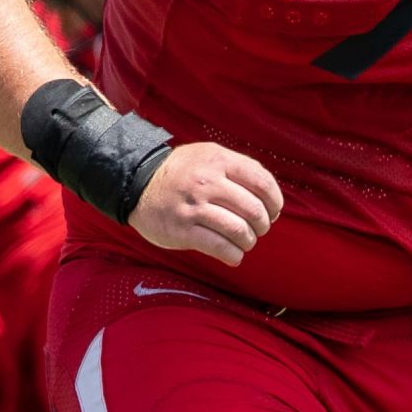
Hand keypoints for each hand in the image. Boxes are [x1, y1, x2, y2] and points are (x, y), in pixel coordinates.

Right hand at [128, 141, 281, 265]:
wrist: (136, 182)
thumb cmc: (182, 172)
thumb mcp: (209, 156)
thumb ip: (239, 169)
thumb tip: (270, 198)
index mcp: (219, 161)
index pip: (262, 182)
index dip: (275, 201)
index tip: (274, 212)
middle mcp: (207, 182)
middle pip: (253, 210)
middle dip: (263, 225)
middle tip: (258, 229)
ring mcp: (193, 207)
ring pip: (239, 230)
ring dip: (249, 241)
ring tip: (246, 242)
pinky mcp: (181, 230)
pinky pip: (219, 247)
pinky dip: (233, 255)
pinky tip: (234, 255)